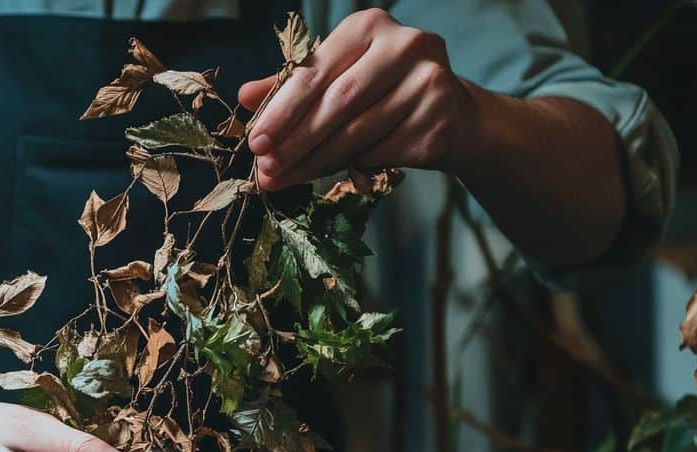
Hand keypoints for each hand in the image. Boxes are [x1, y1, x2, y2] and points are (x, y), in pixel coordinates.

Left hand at [239, 8, 477, 190]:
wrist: (452, 114)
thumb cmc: (381, 91)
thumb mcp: (337, 78)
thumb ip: (293, 85)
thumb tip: (244, 96)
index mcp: (369, 26)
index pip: (314, 72)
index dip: (281, 111)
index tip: (255, 142)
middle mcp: (404, 46)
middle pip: (336, 104)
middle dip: (295, 141)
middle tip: (266, 169)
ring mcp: (428, 83)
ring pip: (357, 133)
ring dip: (314, 162)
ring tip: (284, 179)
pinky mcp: (440, 120)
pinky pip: (382, 152)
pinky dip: (354, 167)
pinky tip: (333, 175)